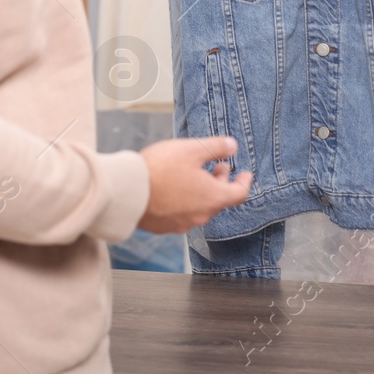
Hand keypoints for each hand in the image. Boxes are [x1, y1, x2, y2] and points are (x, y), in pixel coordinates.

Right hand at [137, 136, 253, 233]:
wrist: (127, 192)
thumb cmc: (160, 169)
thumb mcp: (192, 149)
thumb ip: (216, 147)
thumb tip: (233, 146)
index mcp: (212, 197)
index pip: (239, 194)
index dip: (244, 182)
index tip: (246, 174)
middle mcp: (200, 215)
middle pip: (219, 200)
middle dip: (221, 182)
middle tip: (218, 167)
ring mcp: (182, 223)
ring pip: (200, 207)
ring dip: (203, 191)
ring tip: (195, 175)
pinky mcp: (164, 226)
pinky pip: (181, 213)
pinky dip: (185, 200)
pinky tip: (175, 187)